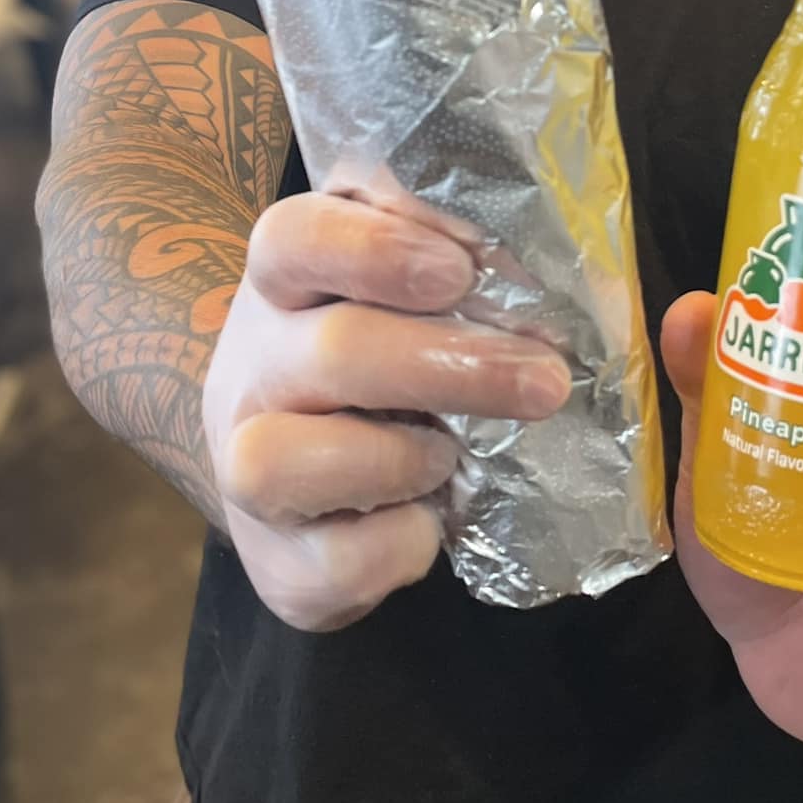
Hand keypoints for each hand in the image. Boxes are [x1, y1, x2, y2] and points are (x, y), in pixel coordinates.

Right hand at [203, 189, 570, 630]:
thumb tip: (557, 259)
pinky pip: (333, 562)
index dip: (375, 251)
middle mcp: (254, 366)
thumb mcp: (402, 291)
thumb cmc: (381, 354)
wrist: (293, 464)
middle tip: (547, 380)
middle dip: (451, 367)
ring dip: (400, 459)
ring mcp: (245, 465)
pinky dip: (400, 546)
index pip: (294, 239)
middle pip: (332, 352)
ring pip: (285, 462)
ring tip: (450, 458)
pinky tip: (427, 522)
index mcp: (288, 282)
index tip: (459, 270)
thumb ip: (458, 262)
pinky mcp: (273, 560)